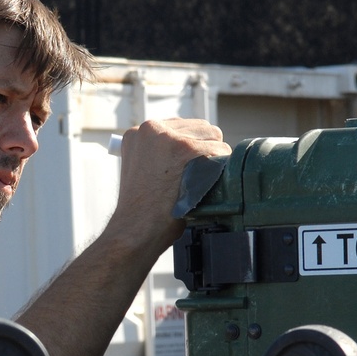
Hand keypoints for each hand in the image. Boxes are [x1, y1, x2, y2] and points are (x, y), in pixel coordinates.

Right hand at [113, 118, 230, 251]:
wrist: (135, 229)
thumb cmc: (140, 209)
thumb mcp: (140, 169)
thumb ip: (158, 153)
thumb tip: (188, 149)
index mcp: (138, 132)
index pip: (180, 127)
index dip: (189, 147)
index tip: (187, 166)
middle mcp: (151, 129)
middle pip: (200, 128)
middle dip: (204, 150)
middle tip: (196, 175)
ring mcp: (170, 138)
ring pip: (213, 137)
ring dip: (213, 158)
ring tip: (200, 181)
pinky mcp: (188, 149)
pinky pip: (221, 152)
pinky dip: (220, 169)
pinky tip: (206, 184)